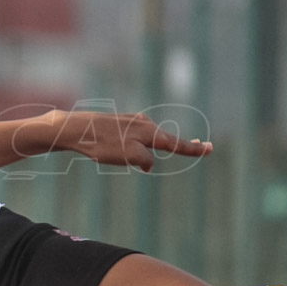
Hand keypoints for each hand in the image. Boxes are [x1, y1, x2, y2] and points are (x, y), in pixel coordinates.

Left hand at [49, 110, 211, 171]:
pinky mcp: (116, 123)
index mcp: (149, 132)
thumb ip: (146, 160)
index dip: (193, 149)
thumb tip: (149, 164)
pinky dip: (139, 144)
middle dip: (179, 145)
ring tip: (154, 154)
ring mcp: (129, 121)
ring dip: (155, 147)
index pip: (176, 144)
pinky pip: (133, 136)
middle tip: (200, 146)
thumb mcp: (130, 157)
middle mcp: (143, 124)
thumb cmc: (103, 144)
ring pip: (147, 138)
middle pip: (164, 139)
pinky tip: (130, 148)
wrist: (76, 129)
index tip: (210, 148)